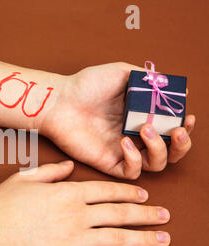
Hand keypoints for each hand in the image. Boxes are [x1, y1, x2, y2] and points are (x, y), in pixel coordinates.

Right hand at [0, 161, 170, 245]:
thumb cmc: (0, 206)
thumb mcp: (23, 179)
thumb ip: (50, 172)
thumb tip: (68, 166)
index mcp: (67, 193)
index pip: (107, 191)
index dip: (128, 192)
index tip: (143, 194)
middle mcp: (78, 215)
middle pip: (120, 213)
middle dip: (146, 214)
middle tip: (164, 216)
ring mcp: (75, 241)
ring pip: (118, 239)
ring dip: (144, 239)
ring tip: (163, 239)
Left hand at [40, 62, 194, 178]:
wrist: (59, 100)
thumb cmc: (85, 85)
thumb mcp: (121, 73)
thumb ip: (147, 80)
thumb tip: (176, 88)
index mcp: (140, 117)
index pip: (171, 129)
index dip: (184, 126)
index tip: (186, 116)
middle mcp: (134, 135)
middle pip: (170, 151)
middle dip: (181, 144)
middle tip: (177, 130)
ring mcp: (121, 150)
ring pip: (155, 164)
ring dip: (160, 149)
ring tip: (145, 128)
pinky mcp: (107, 161)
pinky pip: (131, 171)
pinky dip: (135, 159)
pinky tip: (125, 142)